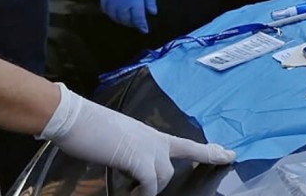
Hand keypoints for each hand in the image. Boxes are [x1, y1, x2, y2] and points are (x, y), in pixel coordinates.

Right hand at [38, 84, 234, 195]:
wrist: (76, 118)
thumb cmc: (91, 129)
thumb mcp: (119, 141)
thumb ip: (133, 152)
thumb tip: (133, 168)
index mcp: (151, 135)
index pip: (187, 145)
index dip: (209, 151)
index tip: (230, 154)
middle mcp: (155, 139)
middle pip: (180, 161)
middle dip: (184, 170)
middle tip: (192, 169)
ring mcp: (148, 147)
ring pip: (164, 176)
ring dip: (149, 188)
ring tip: (130, 190)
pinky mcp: (138, 158)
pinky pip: (149, 183)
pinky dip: (141, 193)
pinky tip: (129, 193)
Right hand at [101, 0, 155, 32]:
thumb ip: (150, 0)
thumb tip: (152, 13)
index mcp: (134, 0)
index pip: (138, 18)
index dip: (142, 26)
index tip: (145, 30)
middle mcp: (121, 4)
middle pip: (126, 20)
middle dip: (132, 24)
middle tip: (137, 24)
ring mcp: (111, 1)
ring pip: (115, 18)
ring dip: (122, 21)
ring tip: (128, 20)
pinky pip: (106, 11)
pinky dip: (111, 15)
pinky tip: (116, 13)